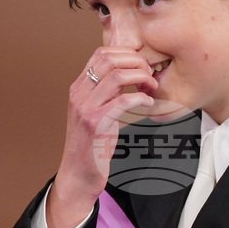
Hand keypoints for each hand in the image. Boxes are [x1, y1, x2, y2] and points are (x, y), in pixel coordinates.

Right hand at [46, 47, 156, 227]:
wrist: (77, 175)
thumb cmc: (90, 145)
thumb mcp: (93, 112)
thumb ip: (105, 93)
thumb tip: (126, 76)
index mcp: (78, 88)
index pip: (101, 53)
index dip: (126, 53)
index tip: (141, 65)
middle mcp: (79, 94)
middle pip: (109, 59)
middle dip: (136, 62)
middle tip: (149, 75)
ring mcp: (86, 108)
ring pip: (117, 75)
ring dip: (141, 77)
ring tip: (151, 87)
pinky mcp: (96, 124)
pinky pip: (123, 101)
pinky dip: (141, 98)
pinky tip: (147, 104)